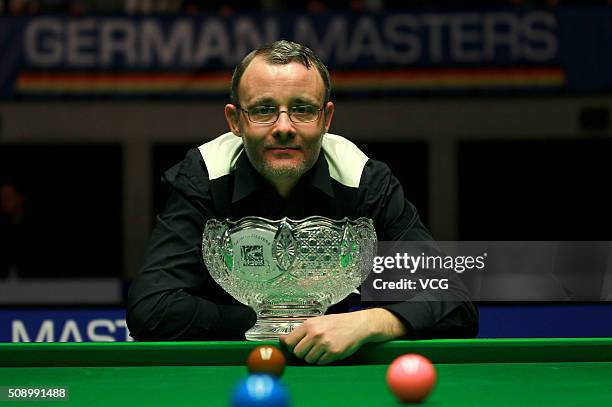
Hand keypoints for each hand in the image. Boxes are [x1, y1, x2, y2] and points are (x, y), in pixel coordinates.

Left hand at [279, 308, 406, 364]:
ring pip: (308, 359)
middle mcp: (315, 334)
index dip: (290, 347)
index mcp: (309, 324)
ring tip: (322, 349)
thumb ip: (300, 331)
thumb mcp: (317, 322)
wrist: (358, 325)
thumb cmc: (337, 323)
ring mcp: (324, 344)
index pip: (289, 342)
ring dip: (313, 357)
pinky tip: (329, 352)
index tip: (294, 347)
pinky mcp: (333, 353)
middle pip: (297, 352)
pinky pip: (320, 362)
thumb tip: (282, 340)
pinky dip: (323, 360)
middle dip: (303, 353)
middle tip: (311, 348)